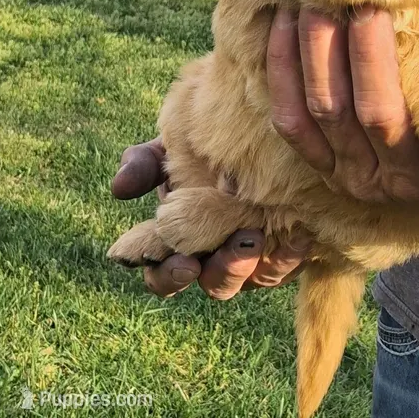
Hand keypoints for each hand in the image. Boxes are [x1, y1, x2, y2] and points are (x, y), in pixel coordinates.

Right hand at [111, 139, 310, 297]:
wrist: (250, 134)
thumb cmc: (199, 146)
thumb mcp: (167, 150)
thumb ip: (143, 166)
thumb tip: (120, 188)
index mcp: (180, 241)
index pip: (163, 274)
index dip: (167, 275)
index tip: (182, 262)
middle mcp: (217, 255)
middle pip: (213, 283)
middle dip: (217, 273)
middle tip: (227, 254)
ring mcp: (255, 255)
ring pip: (253, 279)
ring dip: (251, 263)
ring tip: (254, 238)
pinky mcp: (289, 247)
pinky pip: (291, 262)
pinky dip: (292, 254)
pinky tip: (298, 237)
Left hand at [267, 6, 418, 204]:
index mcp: (417, 173)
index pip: (384, 113)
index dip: (371, 57)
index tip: (371, 5)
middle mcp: (372, 179)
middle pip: (338, 108)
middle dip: (329, 43)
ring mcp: (339, 174)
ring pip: (309, 109)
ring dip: (304, 49)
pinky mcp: (316, 165)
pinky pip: (287, 119)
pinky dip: (282, 69)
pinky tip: (284, 26)